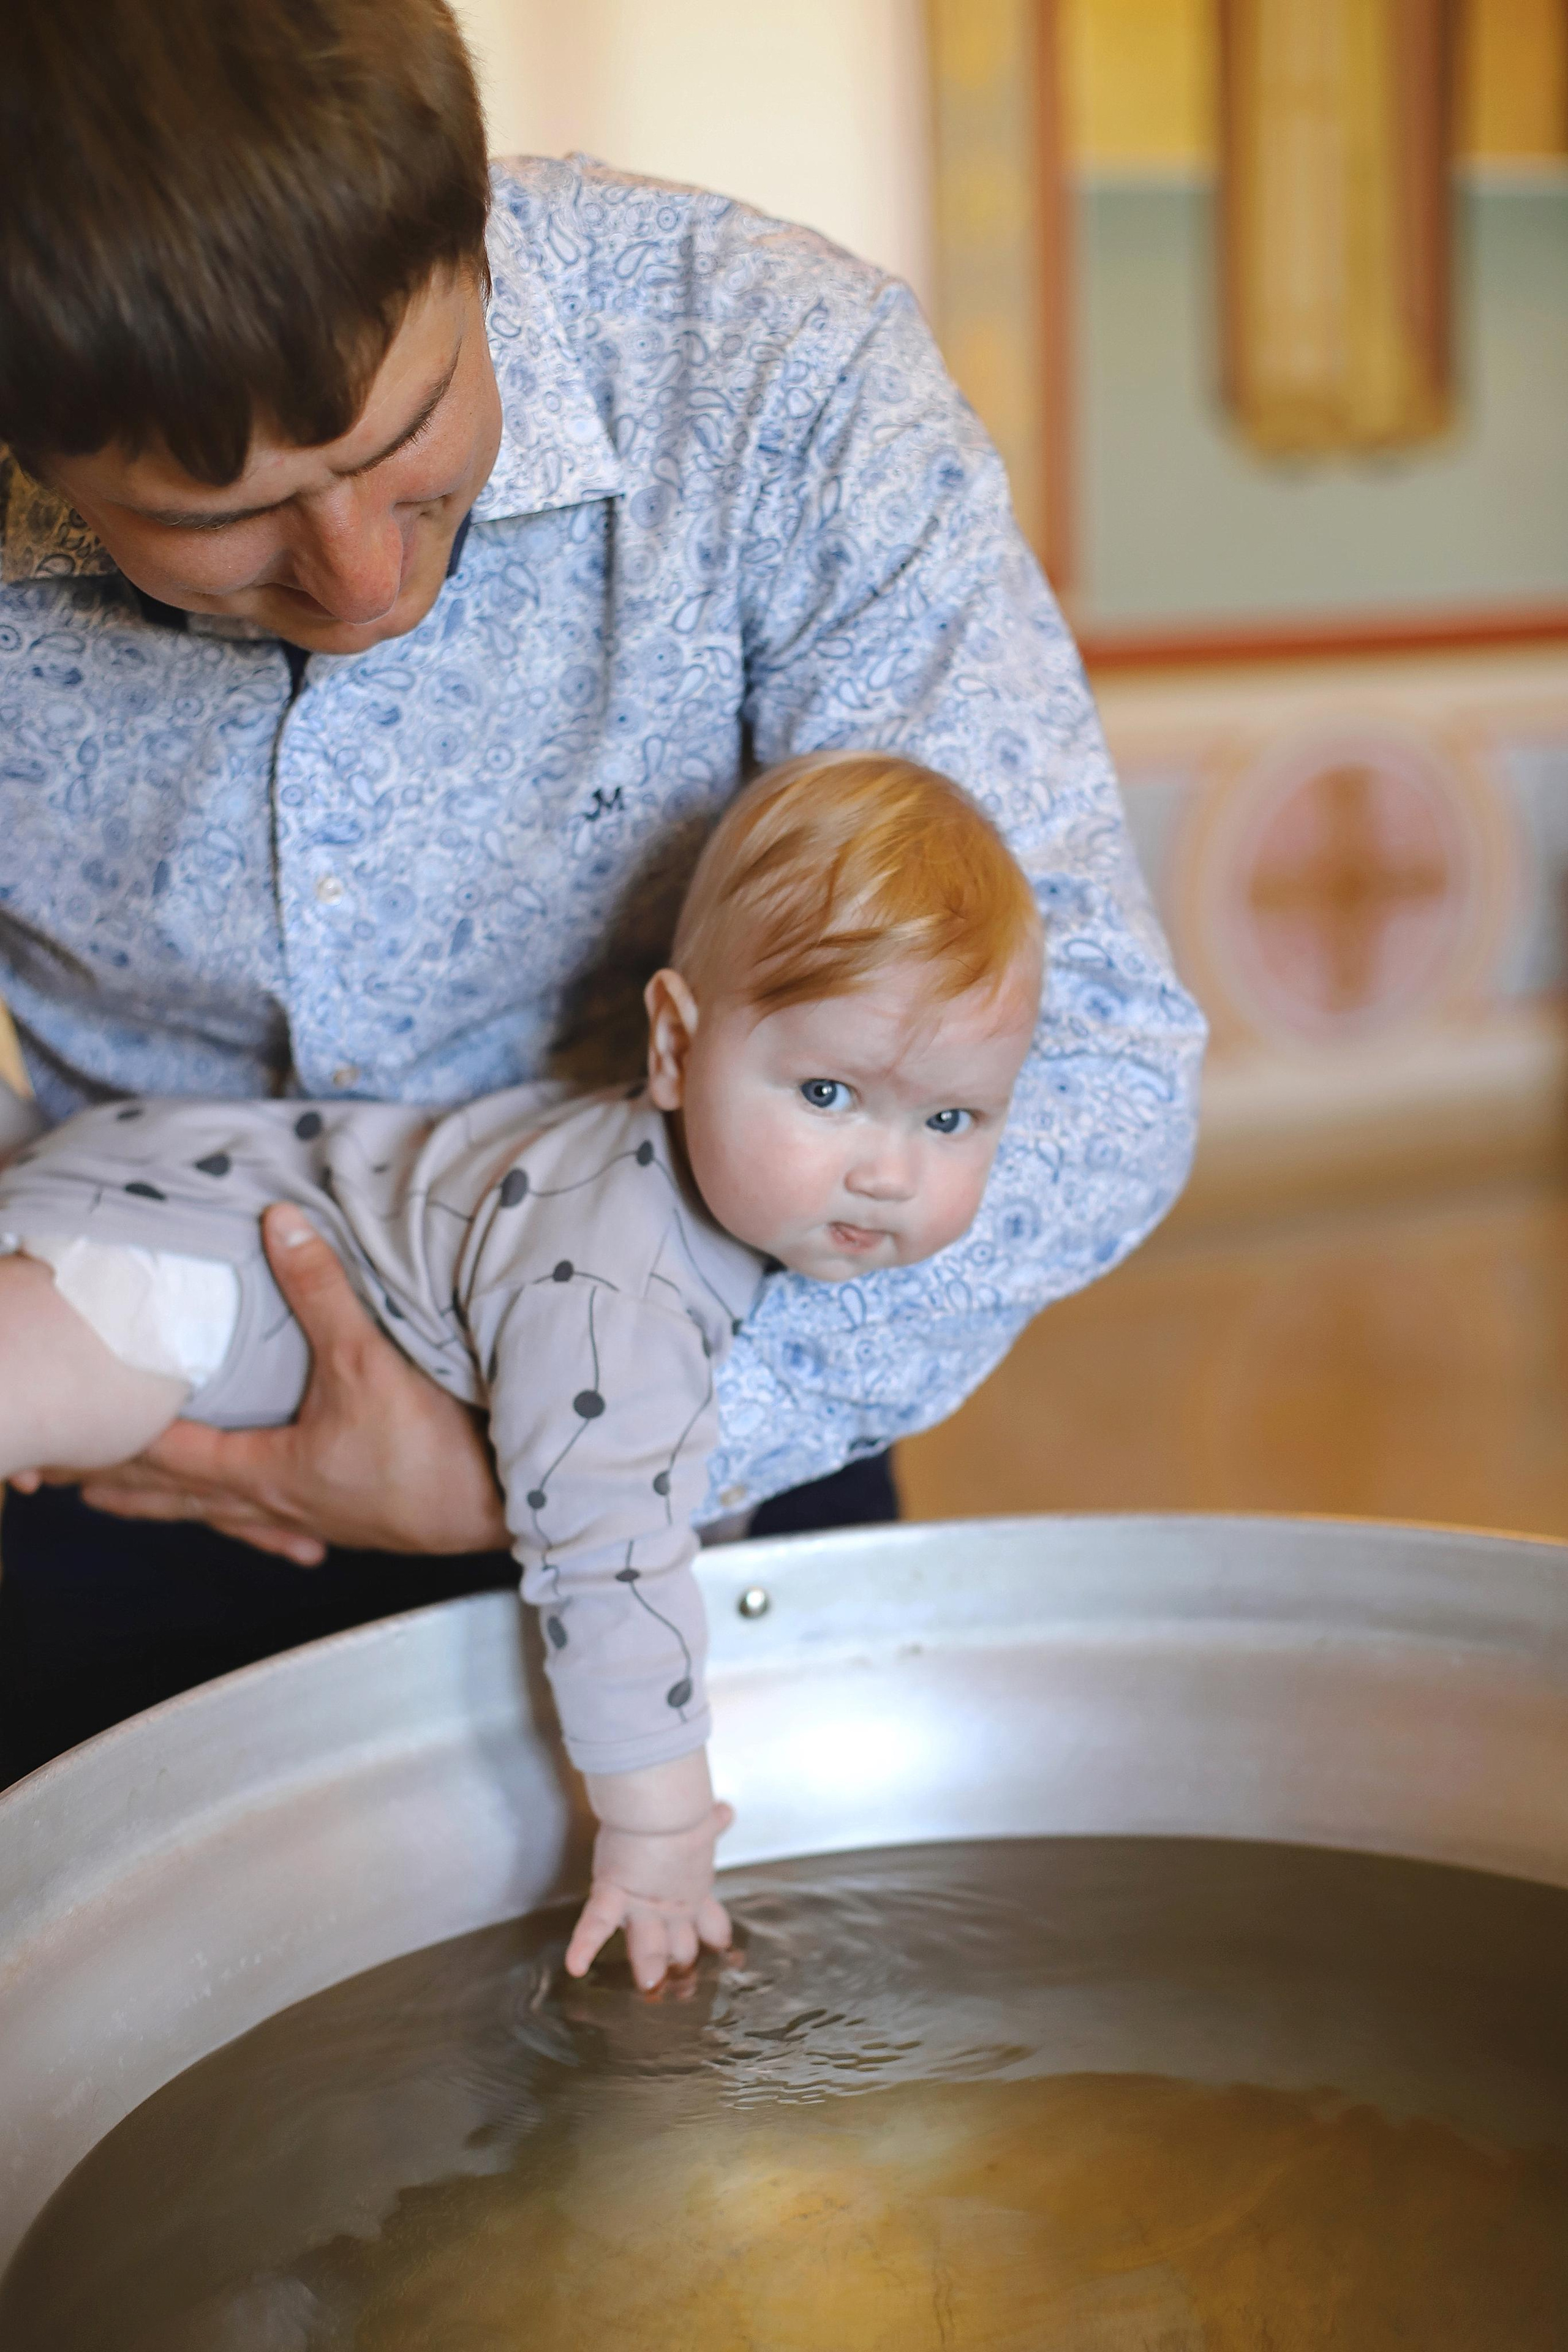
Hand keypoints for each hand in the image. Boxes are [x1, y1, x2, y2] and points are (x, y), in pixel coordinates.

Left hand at [9, 1203, 509, 1565]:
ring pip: (230, 1516)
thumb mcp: (365, 1359)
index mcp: (265, 1468)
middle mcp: (280, 1500)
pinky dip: (267, 1531)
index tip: (68, 1440)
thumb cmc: (428, 1448)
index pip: (170, 1452)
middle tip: (67, 1487)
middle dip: (125, 1488)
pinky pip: (288, 1529)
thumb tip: (277, 1222)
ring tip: (142, 1507)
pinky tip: (289, 1542)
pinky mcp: (355, 1523)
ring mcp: (317, 1519)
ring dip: (181, 1508)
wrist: (498, 1508)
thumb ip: (318, 1291)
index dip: (117, 1441)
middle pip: (183, 1496)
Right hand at [567, 1753, 734, 1989]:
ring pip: (647, 1947)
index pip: (710, 1923)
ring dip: (649, 1968)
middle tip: (684, 1989)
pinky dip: (583, 1945)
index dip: (716, 1938)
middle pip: (681, 1946)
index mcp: (694, 1888)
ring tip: (650, 1985)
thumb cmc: (681, 1807)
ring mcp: (644, 1904)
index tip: (723, 1949)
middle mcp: (673, 1904)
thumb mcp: (701, 1820)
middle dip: (681, 1965)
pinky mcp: (614, 1892)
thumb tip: (725, 1811)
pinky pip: (595, 1924)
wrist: (662, 1803)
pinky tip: (574, 1966)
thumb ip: (711, 1822)